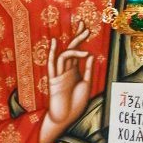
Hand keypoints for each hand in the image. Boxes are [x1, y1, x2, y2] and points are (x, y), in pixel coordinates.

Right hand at [38, 22, 93, 142]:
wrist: (65, 118)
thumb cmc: (75, 104)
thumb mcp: (86, 85)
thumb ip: (87, 70)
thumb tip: (89, 54)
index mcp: (75, 71)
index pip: (78, 51)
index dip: (80, 39)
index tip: (85, 26)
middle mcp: (67, 70)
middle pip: (71, 49)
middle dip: (77, 37)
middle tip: (84, 25)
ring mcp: (59, 74)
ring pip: (65, 55)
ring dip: (74, 48)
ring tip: (85, 46)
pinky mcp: (54, 80)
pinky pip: (52, 64)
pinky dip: (53, 53)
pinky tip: (56, 43)